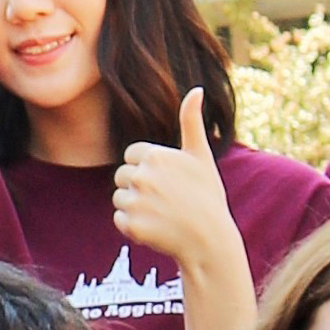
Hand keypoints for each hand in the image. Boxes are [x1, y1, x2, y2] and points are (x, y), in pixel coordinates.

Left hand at [112, 90, 247, 275]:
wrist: (210, 240)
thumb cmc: (207, 196)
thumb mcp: (201, 156)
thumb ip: (192, 122)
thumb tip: (197, 89)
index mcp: (155, 156)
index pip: (131, 156)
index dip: (148, 169)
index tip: (168, 180)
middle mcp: (143, 176)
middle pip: (122, 176)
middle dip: (138, 188)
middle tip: (165, 200)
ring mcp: (136, 201)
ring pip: (119, 199)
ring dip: (135, 208)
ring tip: (161, 214)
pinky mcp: (132, 225)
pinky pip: (119, 221)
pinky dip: (133, 227)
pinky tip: (155, 229)